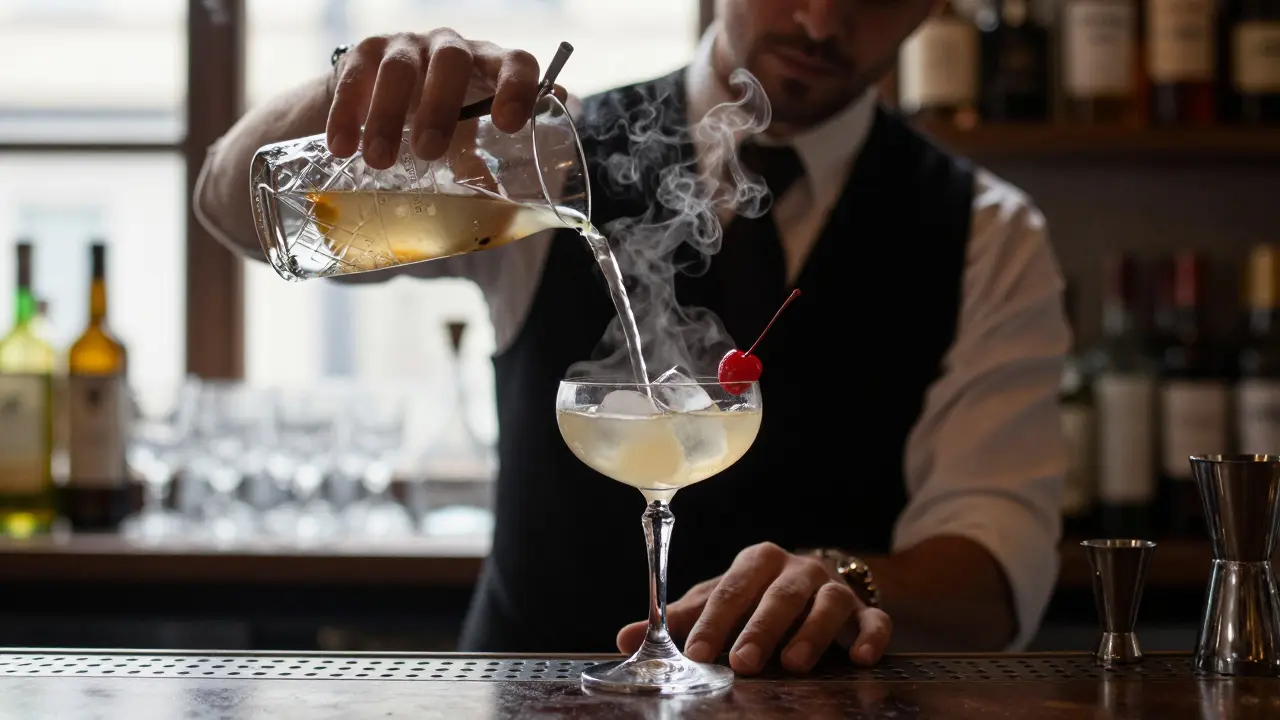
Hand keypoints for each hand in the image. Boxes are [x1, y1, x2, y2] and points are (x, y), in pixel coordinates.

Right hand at [326, 29, 546, 168]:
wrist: (381, 91)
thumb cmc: (440, 119)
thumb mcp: (463, 140)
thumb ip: (478, 165)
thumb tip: (497, 204)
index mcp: (488, 67)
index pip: (515, 63)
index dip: (516, 88)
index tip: (508, 124)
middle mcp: (450, 48)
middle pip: (451, 60)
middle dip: (440, 105)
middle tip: (427, 151)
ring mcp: (406, 47)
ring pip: (399, 69)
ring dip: (388, 115)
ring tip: (379, 159)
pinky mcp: (364, 53)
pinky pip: (354, 78)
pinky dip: (345, 115)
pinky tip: (341, 147)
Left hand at [617, 542, 892, 673]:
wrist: (815, 589)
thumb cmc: (757, 599)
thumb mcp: (719, 604)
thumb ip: (680, 621)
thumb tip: (624, 639)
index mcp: (756, 562)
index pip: (731, 589)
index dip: (713, 620)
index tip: (697, 652)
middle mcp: (797, 570)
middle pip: (778, 596)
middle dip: (759, 629)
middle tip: (742, 662)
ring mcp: (834, 590)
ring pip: (827, 605)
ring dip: (811, 633)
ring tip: (793, 663)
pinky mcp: (865, 611)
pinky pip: (875, 620)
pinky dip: (871, 636)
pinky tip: (861, 658)